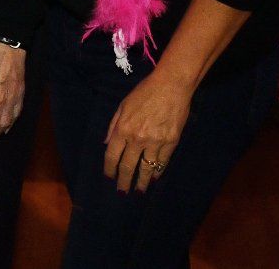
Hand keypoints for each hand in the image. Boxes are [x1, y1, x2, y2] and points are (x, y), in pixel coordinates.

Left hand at [104, 68, 193, 192]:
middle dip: (124, 181)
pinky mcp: (171, 142)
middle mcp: (137, 139)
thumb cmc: (144, 93)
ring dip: (142, 182)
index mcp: (123, 129)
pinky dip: (158, 171)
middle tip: (122, 192)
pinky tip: (154, 177)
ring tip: (139, 192)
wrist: (171, 87)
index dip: (109, 169)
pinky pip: (163, 161)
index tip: (109, 177)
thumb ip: (113, 126)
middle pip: (128, 166)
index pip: (112, 155)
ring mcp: (156, 142)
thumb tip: (106, 143)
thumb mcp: (122, 106)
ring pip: (147, 168)